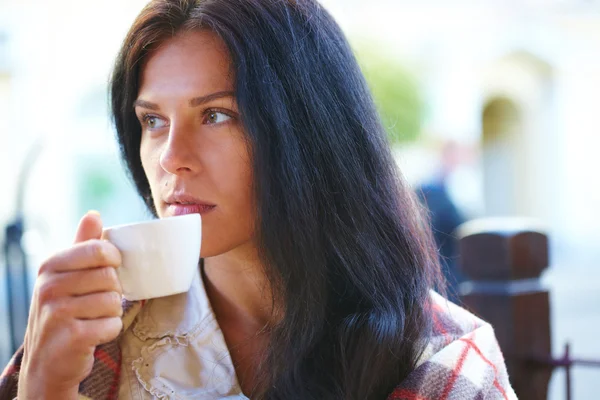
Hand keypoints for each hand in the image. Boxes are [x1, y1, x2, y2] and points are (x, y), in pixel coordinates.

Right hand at [17, 211, 122, 399]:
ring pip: (114, 301)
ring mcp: (57, 313)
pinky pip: (112, 324)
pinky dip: (110, 331)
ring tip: (93, 319)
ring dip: (111, 313)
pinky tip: (93, 334)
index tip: (110, 269)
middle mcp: (49, 287)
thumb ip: (82, 245)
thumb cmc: (62, 312)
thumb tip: (93, 214)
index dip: (114, 260)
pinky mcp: (71, 337)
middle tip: (97, 302)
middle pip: (110, 277)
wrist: (47, 361)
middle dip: (112, 292)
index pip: (99, 250)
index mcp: (50, 266)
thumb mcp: (66, 275)